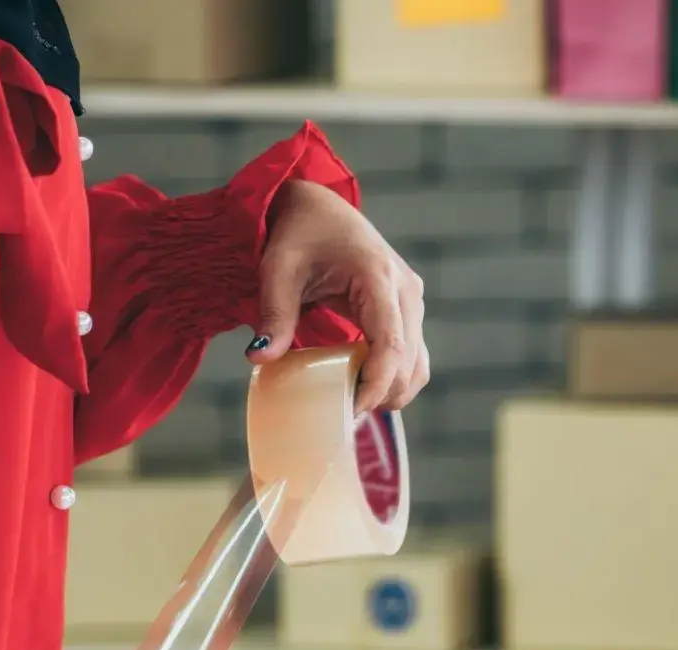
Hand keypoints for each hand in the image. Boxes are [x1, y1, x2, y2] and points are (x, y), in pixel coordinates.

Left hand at [247, 179, 430, 413]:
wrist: (318, 205)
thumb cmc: (298, 232)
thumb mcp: (278, 269)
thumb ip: (274, 314)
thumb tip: (260, 358)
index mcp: (377, 277)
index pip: (391, 345)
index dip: (376, 384)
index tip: (352, 410)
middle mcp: (405, 290)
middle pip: (410, 361)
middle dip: (383, 395)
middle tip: (345, 416)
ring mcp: (412, 299)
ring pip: (418, 362)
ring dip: (393, 390)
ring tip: (355, 405)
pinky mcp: (407, 307)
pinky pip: (412, 353)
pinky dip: (394, 376)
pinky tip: (363, 386)